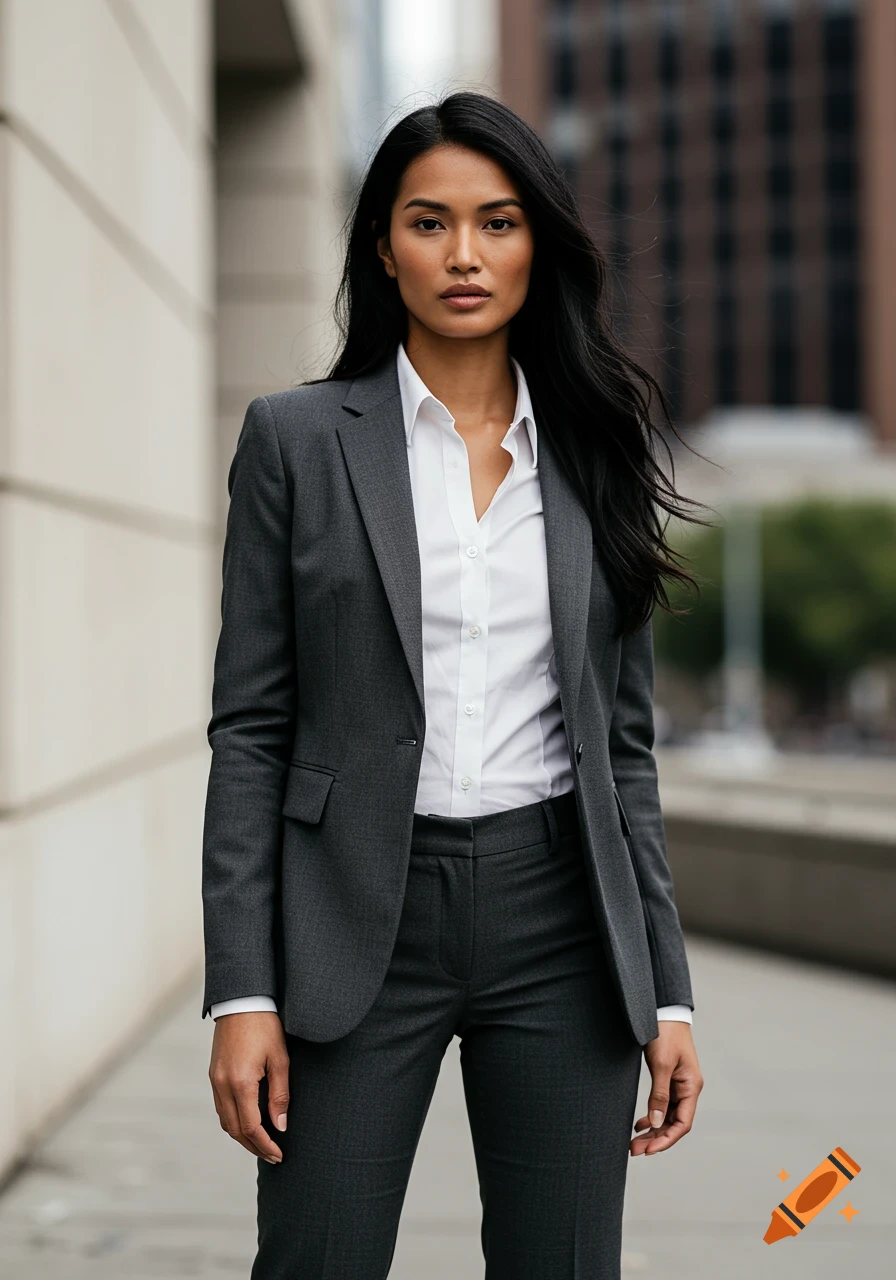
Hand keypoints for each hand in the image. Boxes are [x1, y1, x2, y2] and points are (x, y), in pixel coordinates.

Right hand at [209, 1011, 289, 1163]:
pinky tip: (248, 1122)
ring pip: (225, 1120)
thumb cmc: (265, 1026)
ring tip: (262, 1143)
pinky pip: (221, 1107)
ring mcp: (215, 1080)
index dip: (265, 1145)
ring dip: (242, 1136)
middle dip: (253, 1146)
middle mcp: (222, 1084)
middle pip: (234, 1129)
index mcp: (240, 1082)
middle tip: (272, 1156)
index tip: (279, 1154)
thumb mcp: (280, 1059)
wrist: (242, 1000)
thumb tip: (280, 1125)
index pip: (251, 1127)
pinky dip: (233, 1120)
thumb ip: (280, 1095)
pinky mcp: (213, 1074)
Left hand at [630, 1021, 702, 1156]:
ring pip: (666, 1115)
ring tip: (634, 1142)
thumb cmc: (665, 1033)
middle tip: (634, 1150)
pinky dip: (652, 1115)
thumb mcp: (661, 1065)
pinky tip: (639, 1124)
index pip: (682, 1123)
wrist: (662, 1010)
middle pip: (674, 1123)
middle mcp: (687, 1089)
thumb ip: (659, 1094)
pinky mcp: (668, 1079)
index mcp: (691, 1087)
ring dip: (652, 1130)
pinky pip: (662, 1104)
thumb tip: (656, 1122)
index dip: (666, 1139)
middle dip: (656, 1139)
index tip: (649, 1150)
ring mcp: (678, 1084)